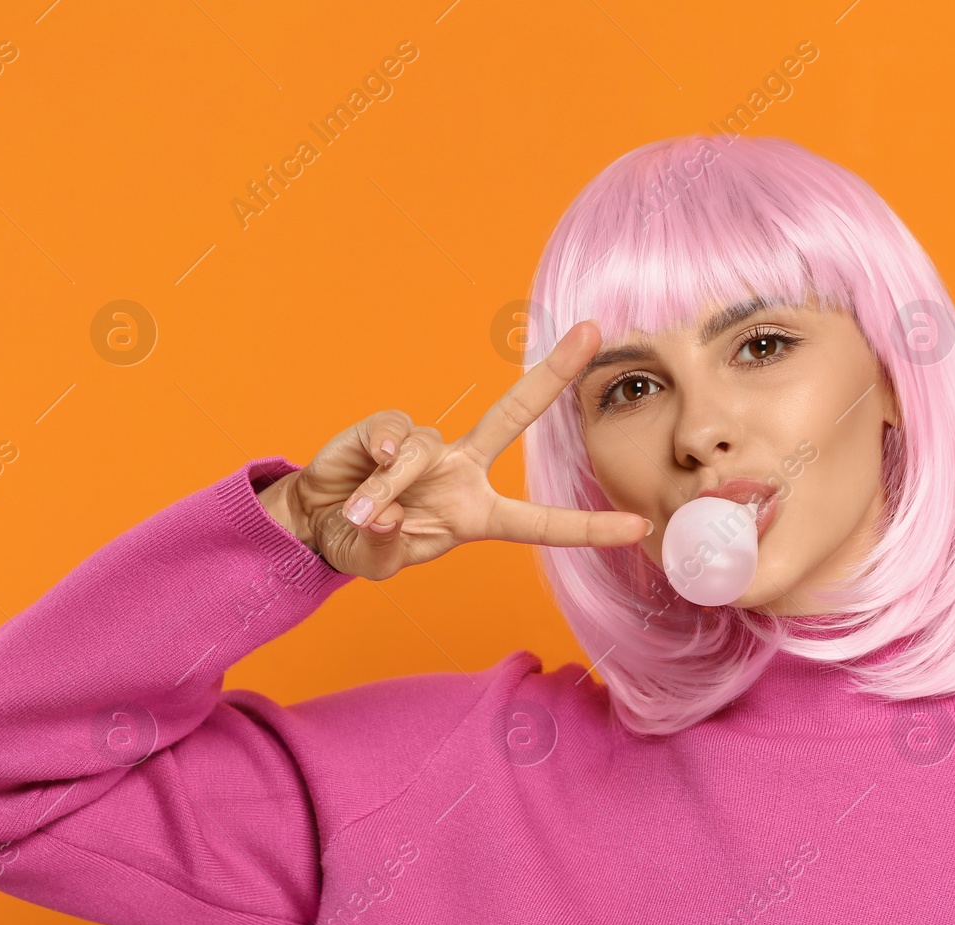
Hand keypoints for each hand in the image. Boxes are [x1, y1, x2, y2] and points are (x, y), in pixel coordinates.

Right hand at [258, 320, 649, 580]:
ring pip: (423, 450)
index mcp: (478, 514)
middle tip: (594, 333)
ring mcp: (427, 446)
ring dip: (388, 489)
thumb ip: (386, 545)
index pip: (542, 521)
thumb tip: (384, 512)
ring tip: (362, 514)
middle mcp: (463, 470)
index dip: (589, 527)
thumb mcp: (379, 561)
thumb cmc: (363, 542)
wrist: (315, 521)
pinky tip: (360, 482)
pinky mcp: (386, 429)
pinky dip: (376, 462)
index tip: (640, 525)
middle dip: (553, 372)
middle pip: (515, 414)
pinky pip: (393, 435)